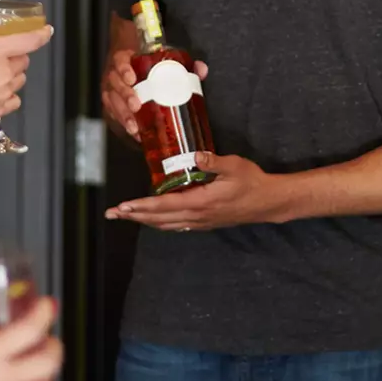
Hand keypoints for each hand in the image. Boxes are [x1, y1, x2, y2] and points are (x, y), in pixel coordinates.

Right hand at [0, 24, 52, 137]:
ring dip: (14, 75)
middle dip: (17, 56)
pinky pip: (15, 99)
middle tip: (2, 55)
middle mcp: (4, 70)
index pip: (27, 40)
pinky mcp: (2, 108)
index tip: (46, 30)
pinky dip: (10, 95)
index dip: (40, 34)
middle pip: (24, 60)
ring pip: (21, 79)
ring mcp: (6, 91)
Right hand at [102, 48, 207, 141]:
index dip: (123, 69)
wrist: (131, 63)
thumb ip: (184, 64)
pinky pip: (113, 114)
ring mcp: (111, 89)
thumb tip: (201, 70)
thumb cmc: (147, 63)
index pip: (120, 61)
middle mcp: (115, 74)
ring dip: (122, 115)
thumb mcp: (162, 59)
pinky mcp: (112, 103)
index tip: (132, 79)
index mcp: (125, 59)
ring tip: (134, 127)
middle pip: (114, 85)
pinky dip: (124, 124)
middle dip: (124, 96)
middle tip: (135, 106)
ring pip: (112, 102)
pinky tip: (136, 133)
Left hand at [105, 152, 288, 230]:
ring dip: (144, 220)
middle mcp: (197, 216)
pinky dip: (160, 223)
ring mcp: (201, 222)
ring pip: (166, 224)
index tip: (123, 206)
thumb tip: (195, 155)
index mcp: (201, 202)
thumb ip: (213, 161)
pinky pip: (177, 225)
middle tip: (113, 213)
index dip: (141, 206)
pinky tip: (154, 219)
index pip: (164, 205)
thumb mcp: (235, 166)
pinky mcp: (205, 222)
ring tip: (127, 216)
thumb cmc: (252, 182)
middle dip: (134, 215)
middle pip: (159, 219)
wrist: (268, 203)